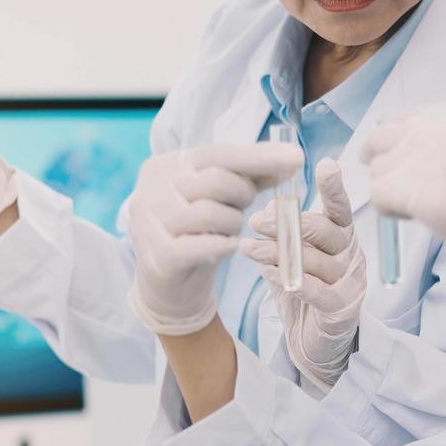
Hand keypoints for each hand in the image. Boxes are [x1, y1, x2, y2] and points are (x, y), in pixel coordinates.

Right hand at [127, 142, 302, 334]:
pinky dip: (223, 246)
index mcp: (164, 166)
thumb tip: (291, 158)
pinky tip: (228, 246)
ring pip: (211, 213)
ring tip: (228, 231)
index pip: (218, 154)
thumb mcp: (221, 198)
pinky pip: (203, 246)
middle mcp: (150, 189)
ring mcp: (148, 223)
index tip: (297, 158)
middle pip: (216, 181)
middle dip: (242, 196)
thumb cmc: (197, 234)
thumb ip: (250, 176)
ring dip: (233, 224)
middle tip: (243, 208)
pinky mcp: (157, 257)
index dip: (260, 157)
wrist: (170, 291)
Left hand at [240, 158, 367, 386]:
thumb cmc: (305, 292)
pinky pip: (315, 290)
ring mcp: (350, 284)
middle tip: (255, 220)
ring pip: (315, 260)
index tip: (325, 165)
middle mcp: (351, 256)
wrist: (314, 344)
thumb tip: (270, 206)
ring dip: (278, 251)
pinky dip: (288, 278)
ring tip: (249, 247)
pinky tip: (267, 272)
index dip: (334, 188)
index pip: (341, 208)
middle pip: (326, 231)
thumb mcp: (294, 256)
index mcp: (343, 237)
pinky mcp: (341, 310)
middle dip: (288, 223)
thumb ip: (286, 232)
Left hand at [362, 103, 445, 305]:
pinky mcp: (423, 195)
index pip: (400, 120)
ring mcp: (431, 159)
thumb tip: (391, 151)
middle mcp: (442, 127)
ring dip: (393, 192)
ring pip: (377, 171)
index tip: (411, 169)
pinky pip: (379, 197)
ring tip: (429, 208)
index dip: (399, 148)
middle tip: (409, 193)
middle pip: (380, 141)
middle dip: (387, 168)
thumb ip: (442, 141)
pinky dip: (391, 213)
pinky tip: (421, 220)